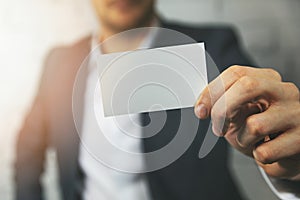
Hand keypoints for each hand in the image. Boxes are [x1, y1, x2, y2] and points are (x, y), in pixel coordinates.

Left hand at [194, 65, 299, 179]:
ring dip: (242, 140)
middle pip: (246, 86)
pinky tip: (265, 151)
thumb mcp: (239, 111)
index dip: (212, 92)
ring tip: (249, 141)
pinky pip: (265, 151)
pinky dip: (257, 156)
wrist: (288, 151)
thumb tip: (201, 106)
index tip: (200, 110)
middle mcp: (285, 92)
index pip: (236, 73)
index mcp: (267, 79)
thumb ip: (222, 102)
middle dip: (223, 109)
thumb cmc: (261, 128)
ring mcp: (296, 114)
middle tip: (218, 127)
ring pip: (255, 124)